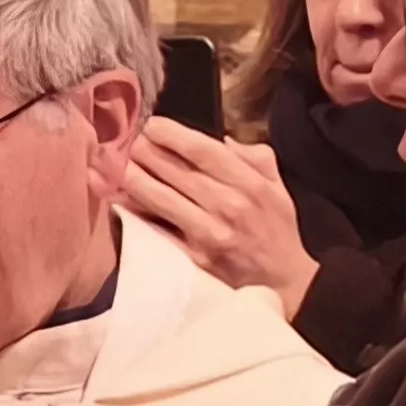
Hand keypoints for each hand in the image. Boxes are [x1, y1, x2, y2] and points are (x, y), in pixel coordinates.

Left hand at [125, 118, 321, 317]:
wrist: (282, 281)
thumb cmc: (276, 230)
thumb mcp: (276, 186)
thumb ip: (255, 156)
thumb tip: (224, 140)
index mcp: (249, 183)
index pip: (203, 150)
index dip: (173, 135)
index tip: (153, 125)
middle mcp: (228, 205)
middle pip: (176, 171)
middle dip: (148, 152)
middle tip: (132, 142)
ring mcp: (209, 233)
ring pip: (161, 198)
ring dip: (136, 178)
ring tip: (122, 165)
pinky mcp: (193, 257)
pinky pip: (158, 230)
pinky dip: (137, 213)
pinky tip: (122, 199)